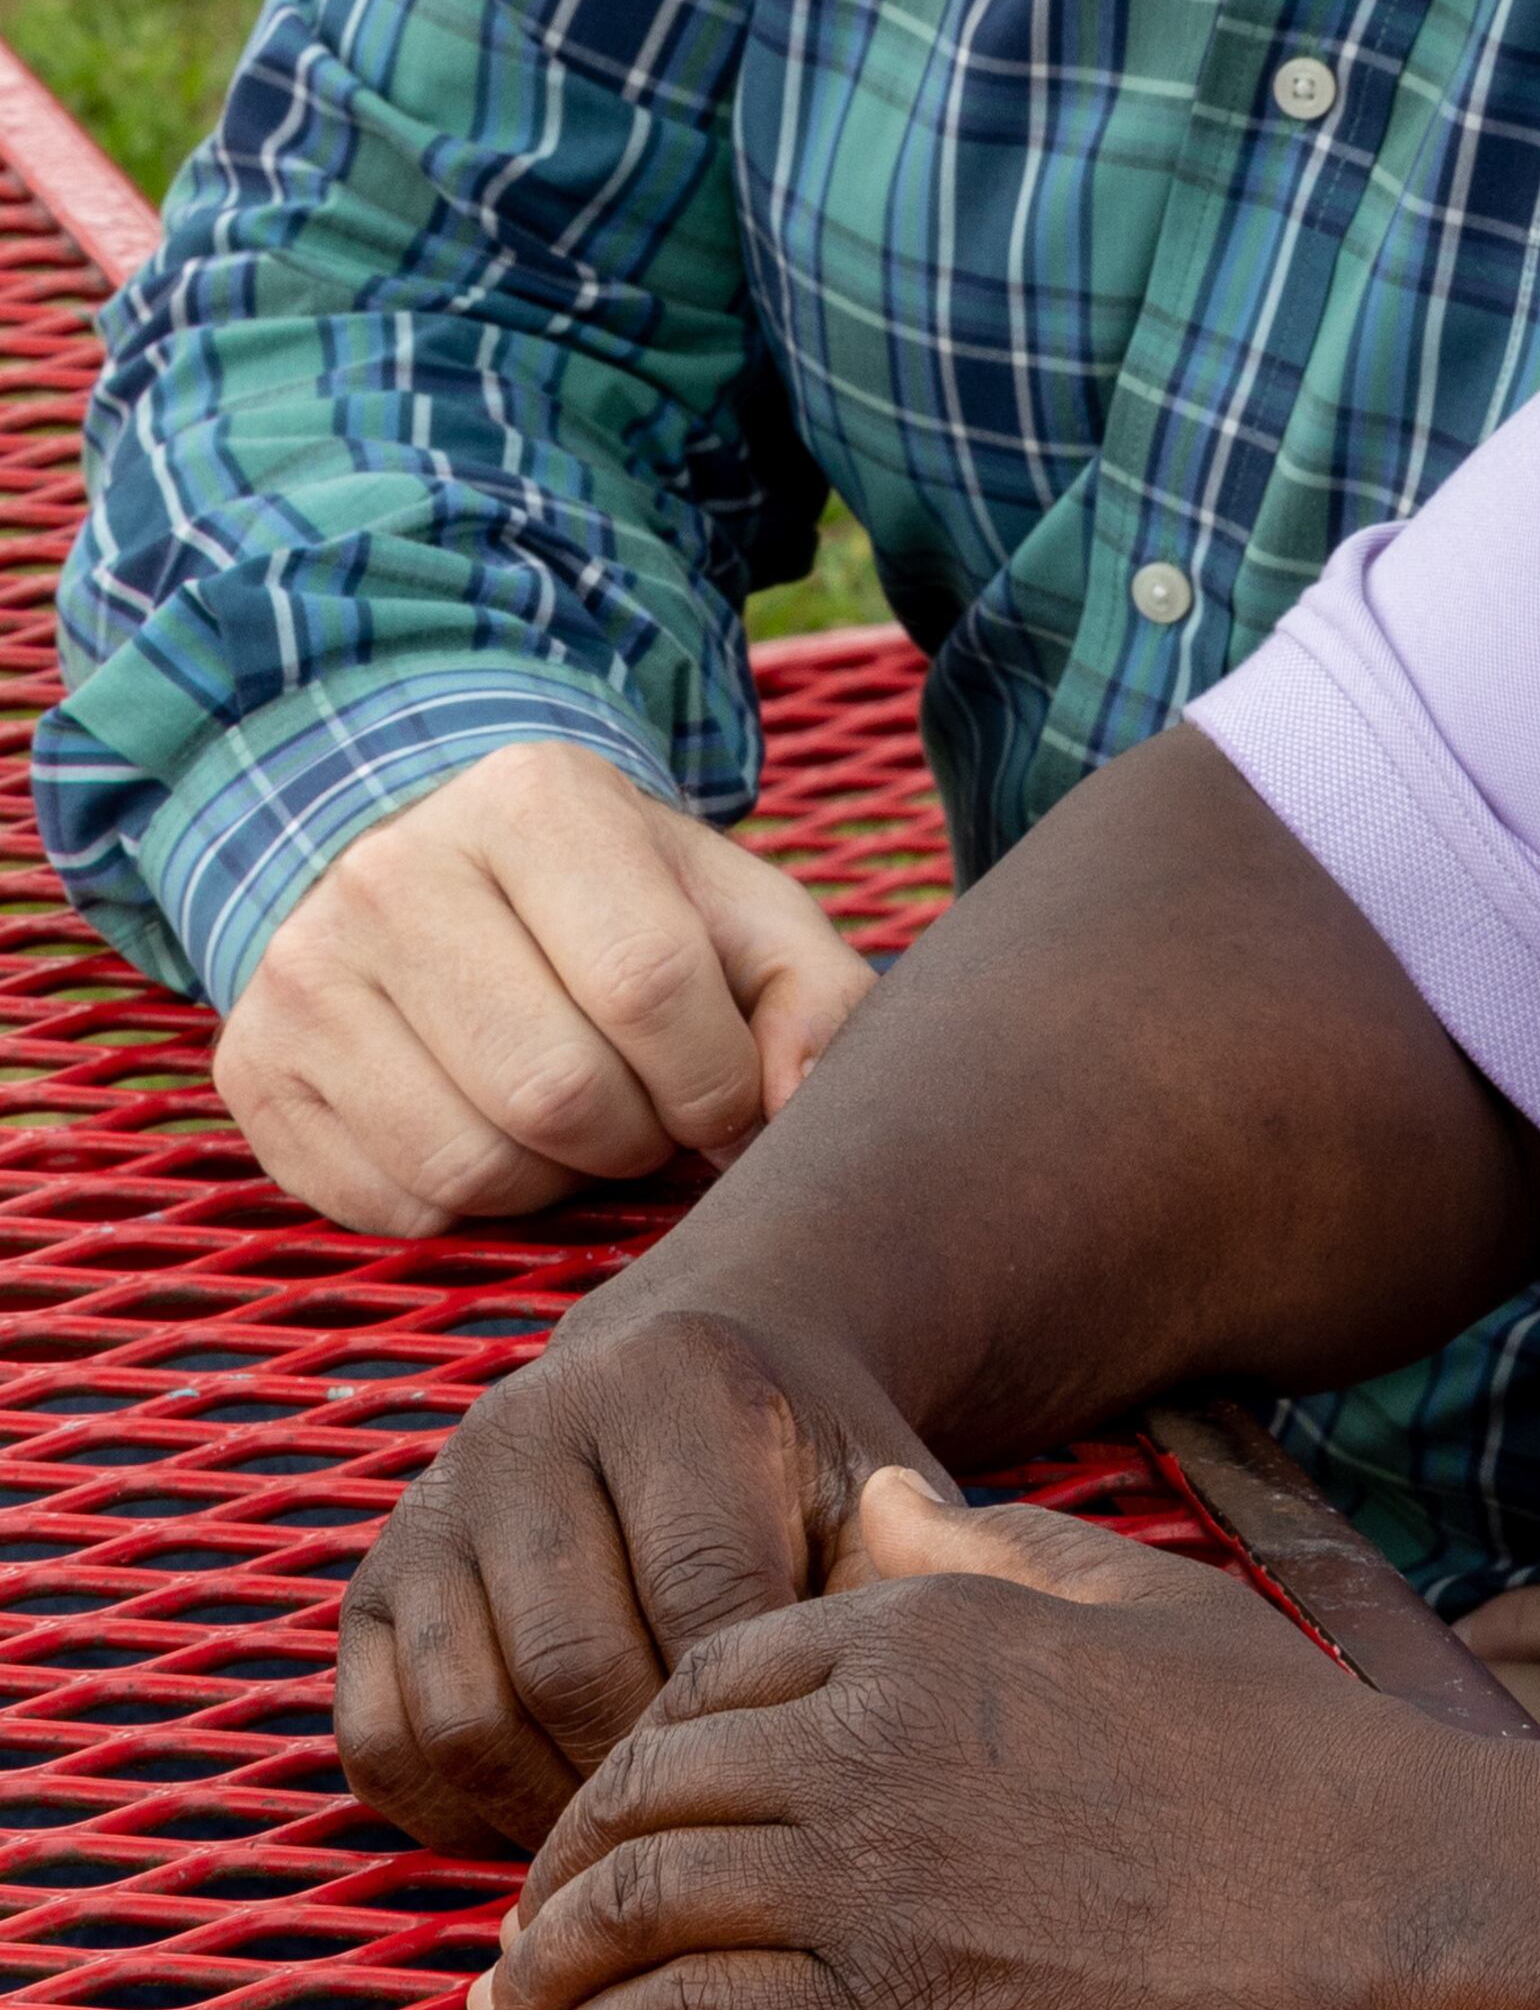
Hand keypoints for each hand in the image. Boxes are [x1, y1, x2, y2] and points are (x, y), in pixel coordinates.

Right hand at [220, 737, 874, 1236]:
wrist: (436, 871)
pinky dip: (469, 1210)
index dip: (713, 1078)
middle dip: (638, 1137)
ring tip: (577, 1124)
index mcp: (531, 799)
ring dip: (557, 1182)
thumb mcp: (737, 914)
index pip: (648, 982)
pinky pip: (391, 1208)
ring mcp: (304, 971)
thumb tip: (797, 1106)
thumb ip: (816, 997)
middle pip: (555, 1089)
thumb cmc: (617, 905)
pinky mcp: (254, 1068)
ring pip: (468, 1165)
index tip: (724, 1094)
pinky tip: (493, 1135)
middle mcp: (392, 870)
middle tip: (649, 1114)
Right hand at [340, 1289, 941, 1853]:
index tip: (793, 1791)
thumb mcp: (872, 1499)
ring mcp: (435, 1502)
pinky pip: (381, 1744)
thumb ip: (894, 1593)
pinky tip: (543, 1824)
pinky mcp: (366, 1582)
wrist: (688, 1384)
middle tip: (708, 1846)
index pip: (699, 1595)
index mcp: (675, 1384)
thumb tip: (885, 1733)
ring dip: (547, 1816)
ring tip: (632, 1848)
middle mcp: (531, 1423)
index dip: (746, 1717)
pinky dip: (455, 1818)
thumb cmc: (800, 1474)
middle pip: (571, 1668)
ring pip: (468, 1718)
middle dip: (643, 1784)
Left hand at [470, 1467, 1458, 2009]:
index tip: (619, 1805)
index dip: (643, 1748)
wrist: (1385, 1908)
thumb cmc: (1289, 1756)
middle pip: (646, 1786)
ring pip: (637, 1906)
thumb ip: (993, 1553)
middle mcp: (870, 1739)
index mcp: (928, 1626)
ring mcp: (871, 1883)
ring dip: (552, 1962)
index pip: (711, 1674)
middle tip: (530, 1922)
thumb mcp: (1140, 1601)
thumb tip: (880, 1502)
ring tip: (519, 2007)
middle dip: (564, 1856)